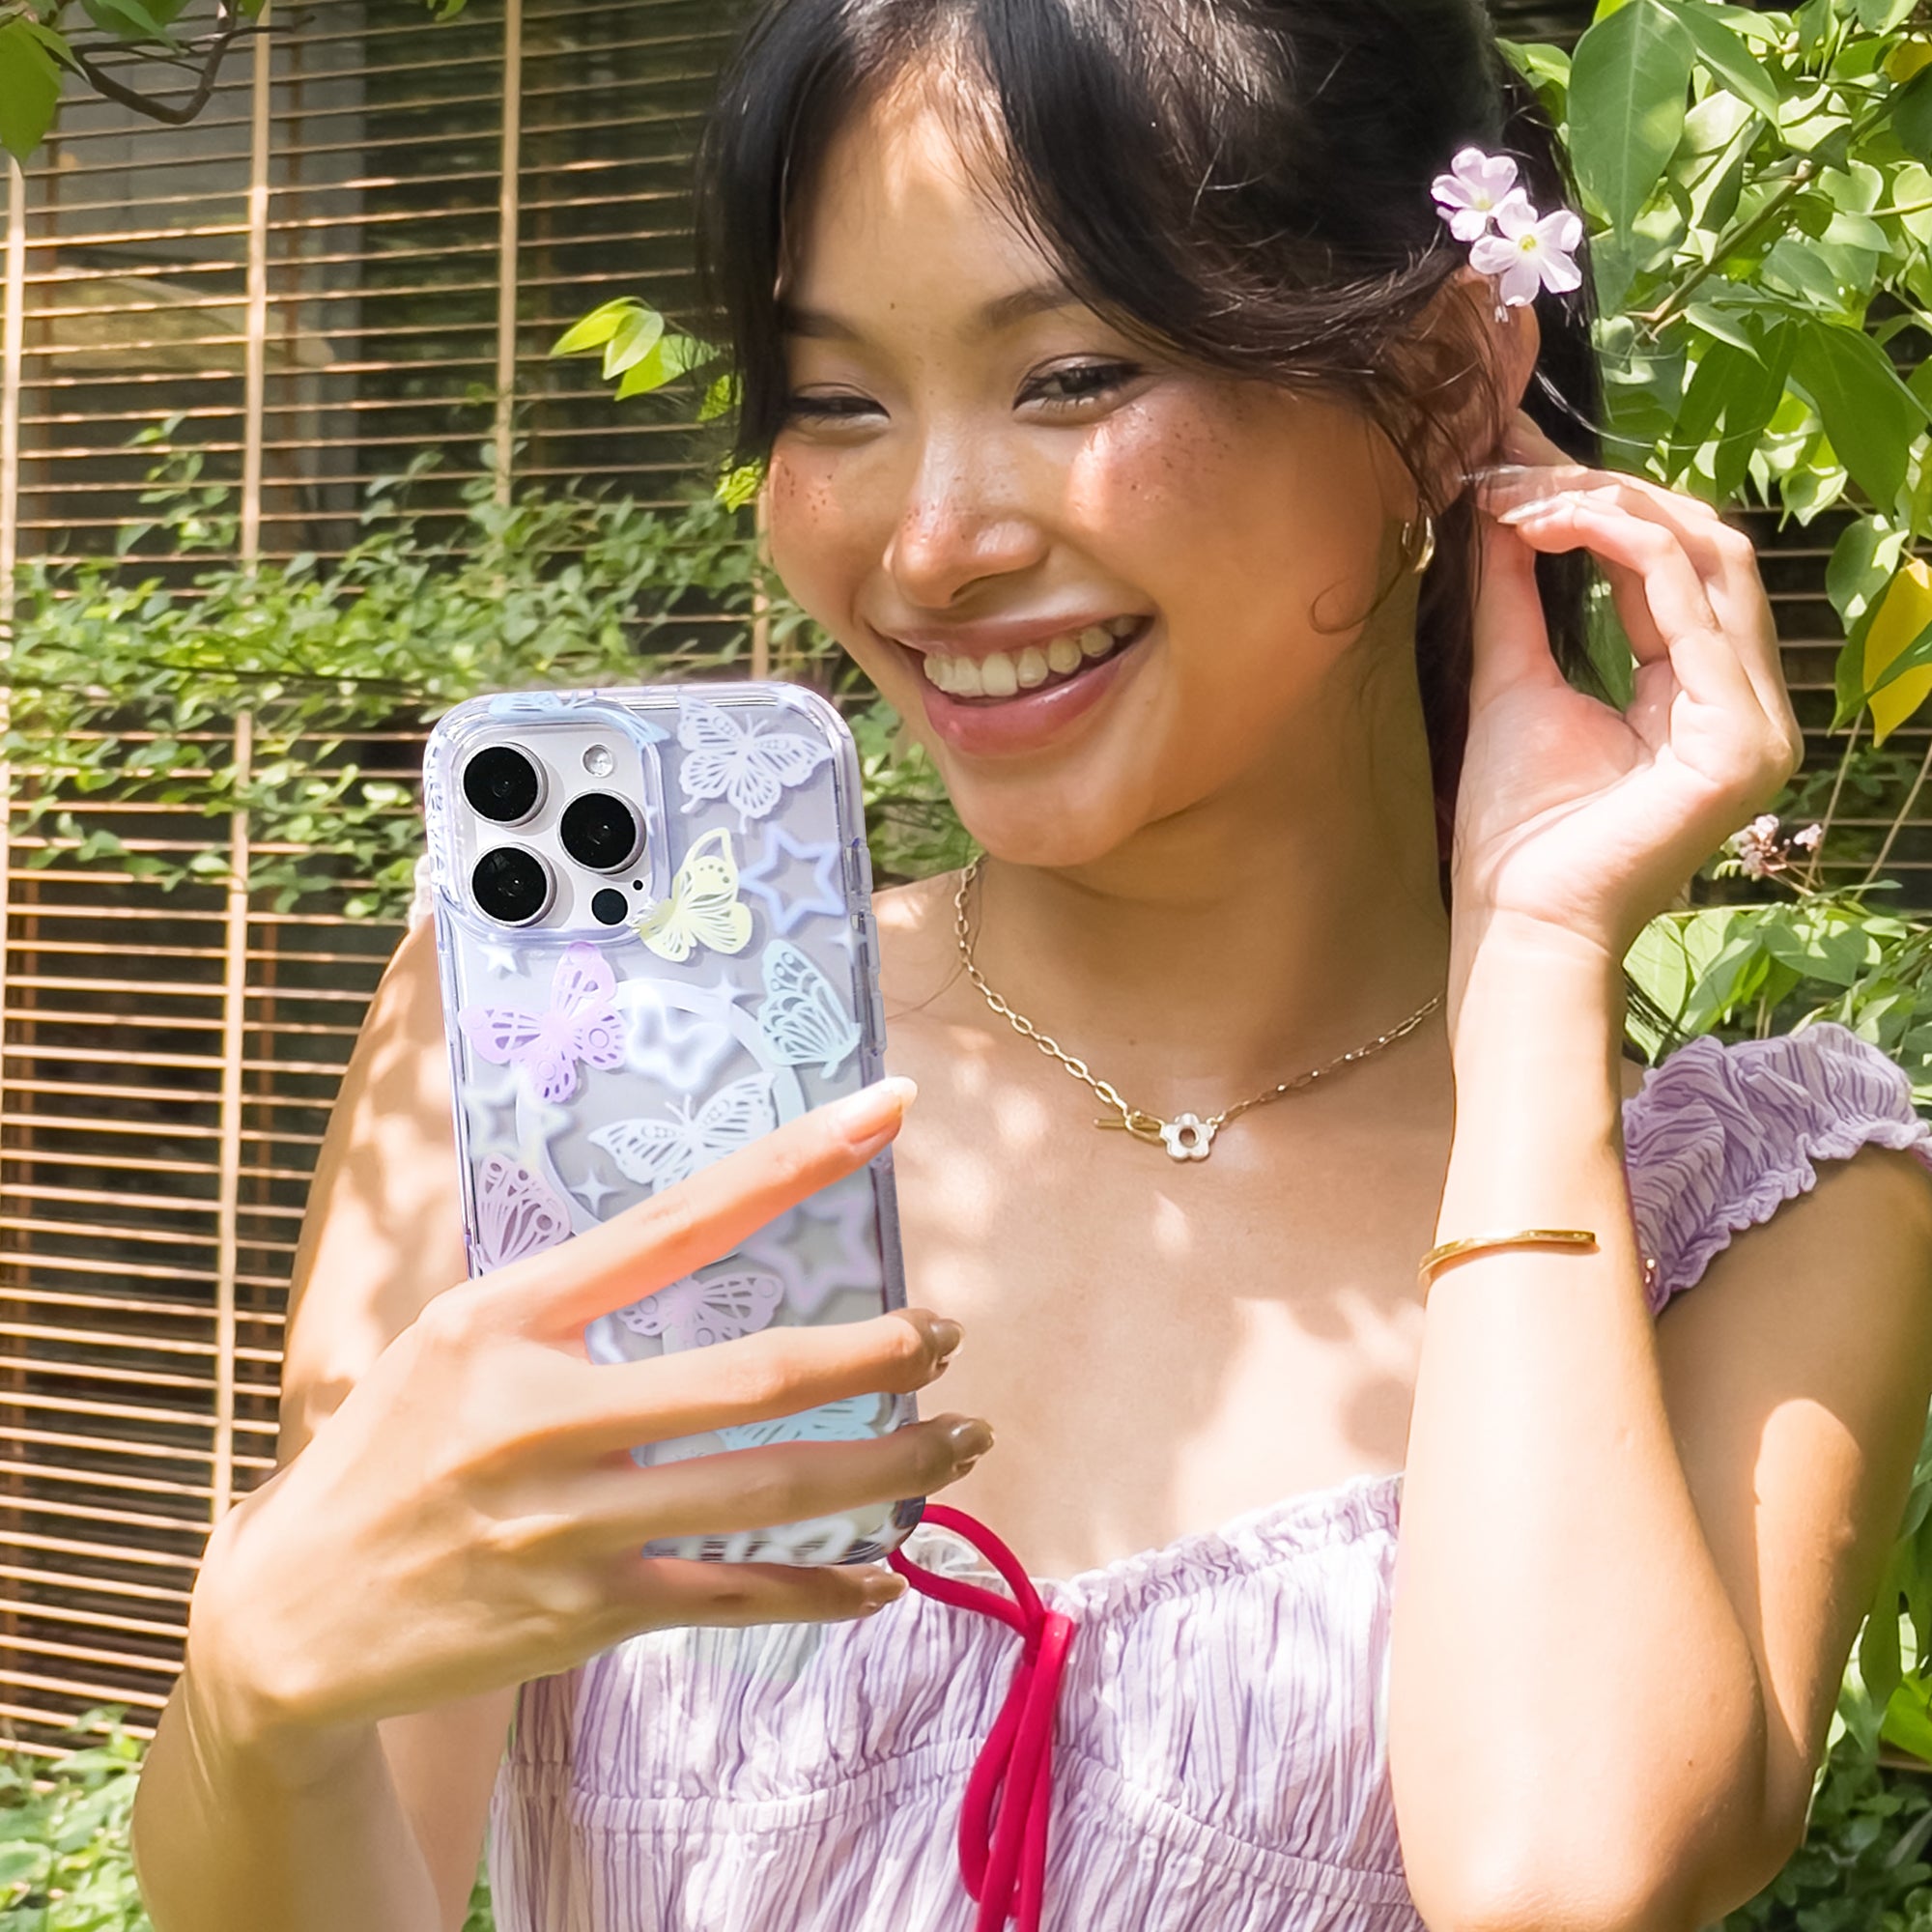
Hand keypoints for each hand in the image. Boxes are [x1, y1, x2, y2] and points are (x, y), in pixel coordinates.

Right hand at [185, 1078, 982, 1752]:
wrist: (286, 1619)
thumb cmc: (384, 1453)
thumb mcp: (448, 1336)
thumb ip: (563, 1294)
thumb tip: (694, 1234)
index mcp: (508, 1319)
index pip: (680, 1220)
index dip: (795, 1163)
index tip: (886, 1110)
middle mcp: (541, 1414)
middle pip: (754, 1377)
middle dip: (878, 1356)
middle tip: (947, 1337)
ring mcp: (567, 1524)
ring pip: (768, 1493)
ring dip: (886, 1468)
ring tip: (961, 1443)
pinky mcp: (582, 1617)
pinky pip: (734, 1599)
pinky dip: (820, 1590)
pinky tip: (881, 1578)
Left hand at [1452, 412, 1801, 962]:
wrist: (1519, 922)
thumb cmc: (1518, 831)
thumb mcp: (1515, 684)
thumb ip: (1516, 599)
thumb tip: (1500, 511)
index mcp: (1706, 693)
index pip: (1675, 565)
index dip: (1598, 504)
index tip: (1512, 471)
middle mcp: (1748, 700)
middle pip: (1702, 544)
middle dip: (1604, 491)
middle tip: (1512, 467)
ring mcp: (1757, 719)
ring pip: (1704, 556)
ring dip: (1604, 509)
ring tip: (1519, 496)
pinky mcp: (1739, 737)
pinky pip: (1687, 603)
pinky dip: (1615, 547)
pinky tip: (1545, 526)